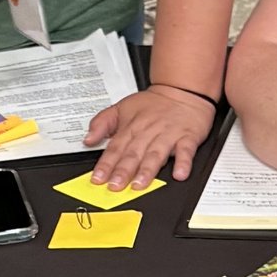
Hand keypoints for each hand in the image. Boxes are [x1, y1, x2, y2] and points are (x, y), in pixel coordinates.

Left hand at [86, 84, 211, 190]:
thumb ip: (102, 123)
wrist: (182, 90)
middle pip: (134, 153)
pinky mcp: (188, 138)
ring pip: (156, 154)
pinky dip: (183, 163)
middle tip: (115, 185)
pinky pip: (186, 151)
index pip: (115, 148)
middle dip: (123, 171)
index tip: (98, 178)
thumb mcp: (122, 107)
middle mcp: (149, 131)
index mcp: (132, 126)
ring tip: (140, 183)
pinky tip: (179, 174)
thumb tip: (88, 139)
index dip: (106, 164)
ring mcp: (168, 135)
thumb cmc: (153, 103)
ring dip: (148, 170)